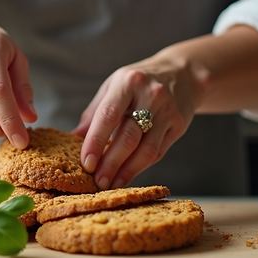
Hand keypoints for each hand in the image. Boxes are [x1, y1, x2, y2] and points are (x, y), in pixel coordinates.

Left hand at [73, 57, 199, 190]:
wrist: (184, 73)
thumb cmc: (140, 81)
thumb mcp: (114, 86)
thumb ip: (94, 112)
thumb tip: (73, 137)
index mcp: (128, 82)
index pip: (108, 116)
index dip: (96, 142)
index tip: (86, 163)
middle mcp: (150, 96)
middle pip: (129, 137)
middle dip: (111, 163)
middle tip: (97, 182)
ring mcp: (168, 111)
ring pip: (147, 149)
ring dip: (127, 171)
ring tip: (112, 184)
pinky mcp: (179, 125)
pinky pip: (158, 151)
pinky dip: (141, 166)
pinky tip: (128, 175)